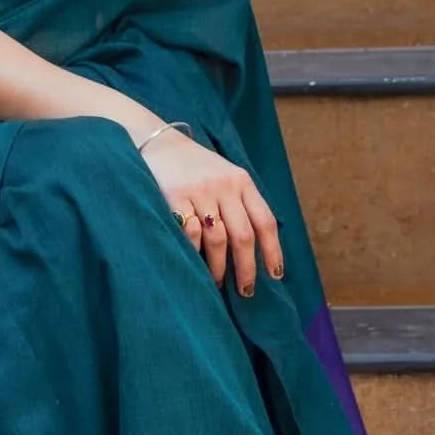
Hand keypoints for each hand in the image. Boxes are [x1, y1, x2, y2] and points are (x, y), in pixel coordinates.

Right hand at [140, 128, 283, 295]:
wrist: (159, 143)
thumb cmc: (196, 167)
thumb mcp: (225, 175)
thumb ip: (241, 202)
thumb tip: (259, 246)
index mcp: (241, 181)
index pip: (264, 221)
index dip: (273, 251)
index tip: (275, 275)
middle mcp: (224, 186)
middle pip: (243, 235)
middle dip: (247, 268)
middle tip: (246, 291)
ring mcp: (199, 192)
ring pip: (217, 239)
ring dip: (219, 267)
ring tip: (219, 282)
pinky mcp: (175, 197)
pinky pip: (191, 233)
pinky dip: (195, 252)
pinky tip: (195, 263)